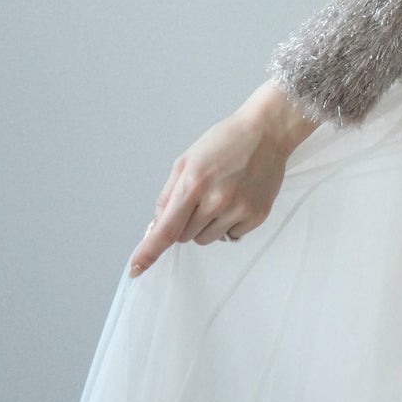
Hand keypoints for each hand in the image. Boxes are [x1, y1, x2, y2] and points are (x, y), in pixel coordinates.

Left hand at [127, 81, 316, 278]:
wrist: (267, 133)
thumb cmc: (224, 142)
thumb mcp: (186, 161)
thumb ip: (168, 195)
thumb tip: (155, 227)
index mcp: (194, 184)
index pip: (166, 229)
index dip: (148, 252)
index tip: (135, 269)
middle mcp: (216, 201)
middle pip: (184, 237)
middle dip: (185, 223)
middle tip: (201, 197)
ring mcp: (239, 210)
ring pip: (206, 239)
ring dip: (206, 226)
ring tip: (221, 197)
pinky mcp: (256, 216)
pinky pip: (230, 236)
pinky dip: (229, 224)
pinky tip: (238, 200)